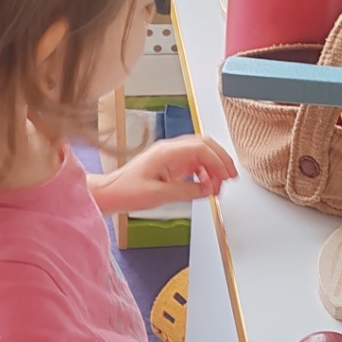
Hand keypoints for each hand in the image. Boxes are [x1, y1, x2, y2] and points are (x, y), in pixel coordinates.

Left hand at [93, 135, 237, 213]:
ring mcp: (170, 156)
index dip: (218, 160)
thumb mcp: (158, 195)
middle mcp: (170, 150)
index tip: (227, 176)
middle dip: (221, 160)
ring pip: (201, 154)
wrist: (110, 192)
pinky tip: (206, 185)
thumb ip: (186, 191)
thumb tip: (208, 189)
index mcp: (166, 152)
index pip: (201, 148)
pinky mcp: (169, 165)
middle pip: (204, 145)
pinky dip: (204, 172)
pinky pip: (193, 163)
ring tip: (218, 186)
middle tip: (230, 177)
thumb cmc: (126, 191)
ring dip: (213, 168)